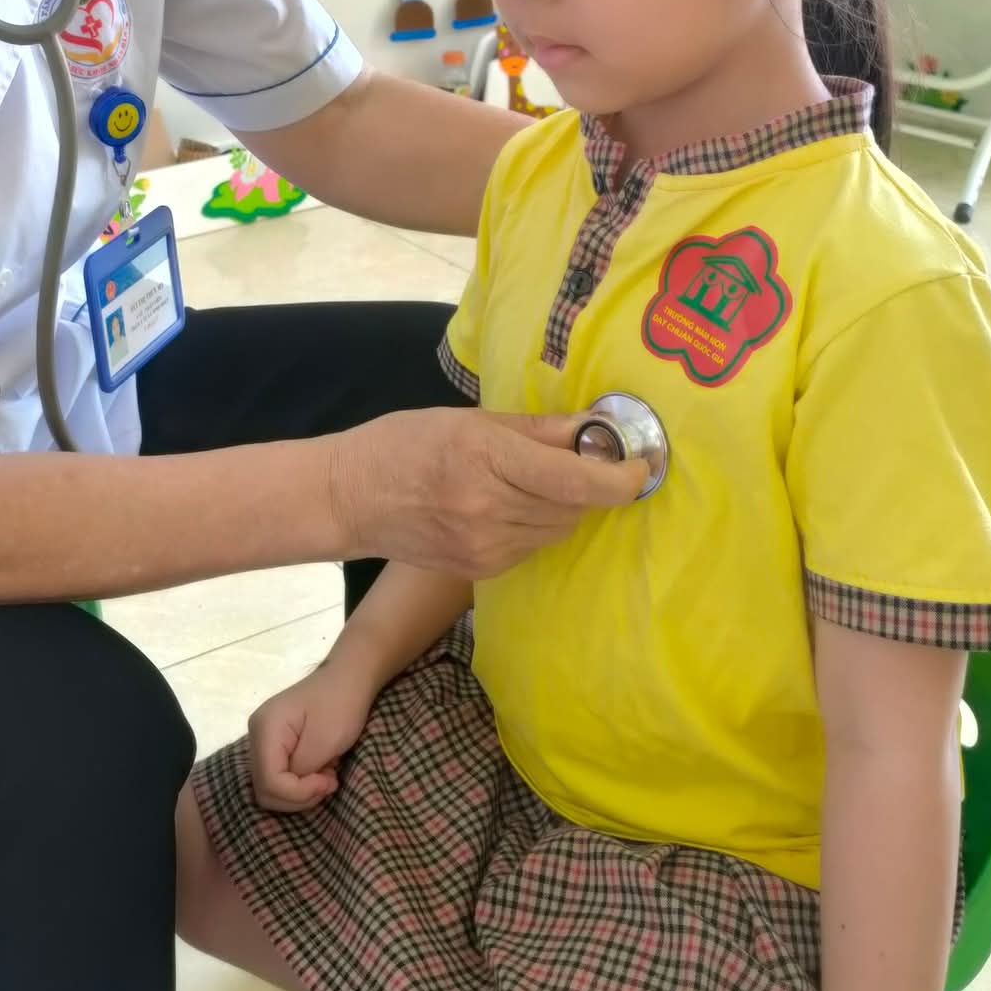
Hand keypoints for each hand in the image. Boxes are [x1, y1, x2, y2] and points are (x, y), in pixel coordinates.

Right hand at [247, 656, 375, 811]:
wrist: (349, 678)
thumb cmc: (340, 705)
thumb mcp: (324, 741)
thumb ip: (301, 769)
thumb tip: (291, 787)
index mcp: (265, 730)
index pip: (269, 782)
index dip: (299, 793)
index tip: (328, 782)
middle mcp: (256, 735)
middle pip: (264, 788)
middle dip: (298, 795)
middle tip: (328, 782)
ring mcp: (263, 740)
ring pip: (271, 786)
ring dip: (300, 791)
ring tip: (326, 776)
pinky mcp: (275, 745)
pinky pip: (278, 776)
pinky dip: (298, 782)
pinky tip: (319, 771)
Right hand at [329, 408, 646, 578]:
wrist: (350, 499)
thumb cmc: (404, 444)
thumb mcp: (468, 420)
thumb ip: (536, 429)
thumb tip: (592, 427)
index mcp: (485, 459)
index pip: (573, 480)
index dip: (618, 478)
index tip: (641, 465)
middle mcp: (488, 509)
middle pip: (574, 506)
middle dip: (593, 484)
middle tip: (591, 459)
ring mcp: (484, 546)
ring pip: (558, 529)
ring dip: (567, 505)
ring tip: (543, 480)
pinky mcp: (481, 570)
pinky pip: (534, 546)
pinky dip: (539, 524)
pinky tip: (514, 504)